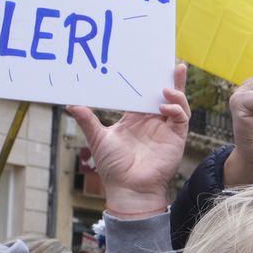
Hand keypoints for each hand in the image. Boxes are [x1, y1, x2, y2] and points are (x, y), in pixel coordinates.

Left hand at [69, 65, 190, 217]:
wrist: (127, 188)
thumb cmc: (113, 167)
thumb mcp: (98, 138)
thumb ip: (87, 120)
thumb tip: (70, 104)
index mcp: (136, 119)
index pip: (145, 94)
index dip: (148, 81)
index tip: (147, 65)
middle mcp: (153, 122)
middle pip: (166, 96)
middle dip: (172, 80)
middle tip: (174, 64)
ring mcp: (166, 130)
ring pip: (178, 104)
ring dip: (177, 93)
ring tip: (168, 86)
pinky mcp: (176, 138)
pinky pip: (181, 119)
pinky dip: (176, 110)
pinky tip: (164, 108)